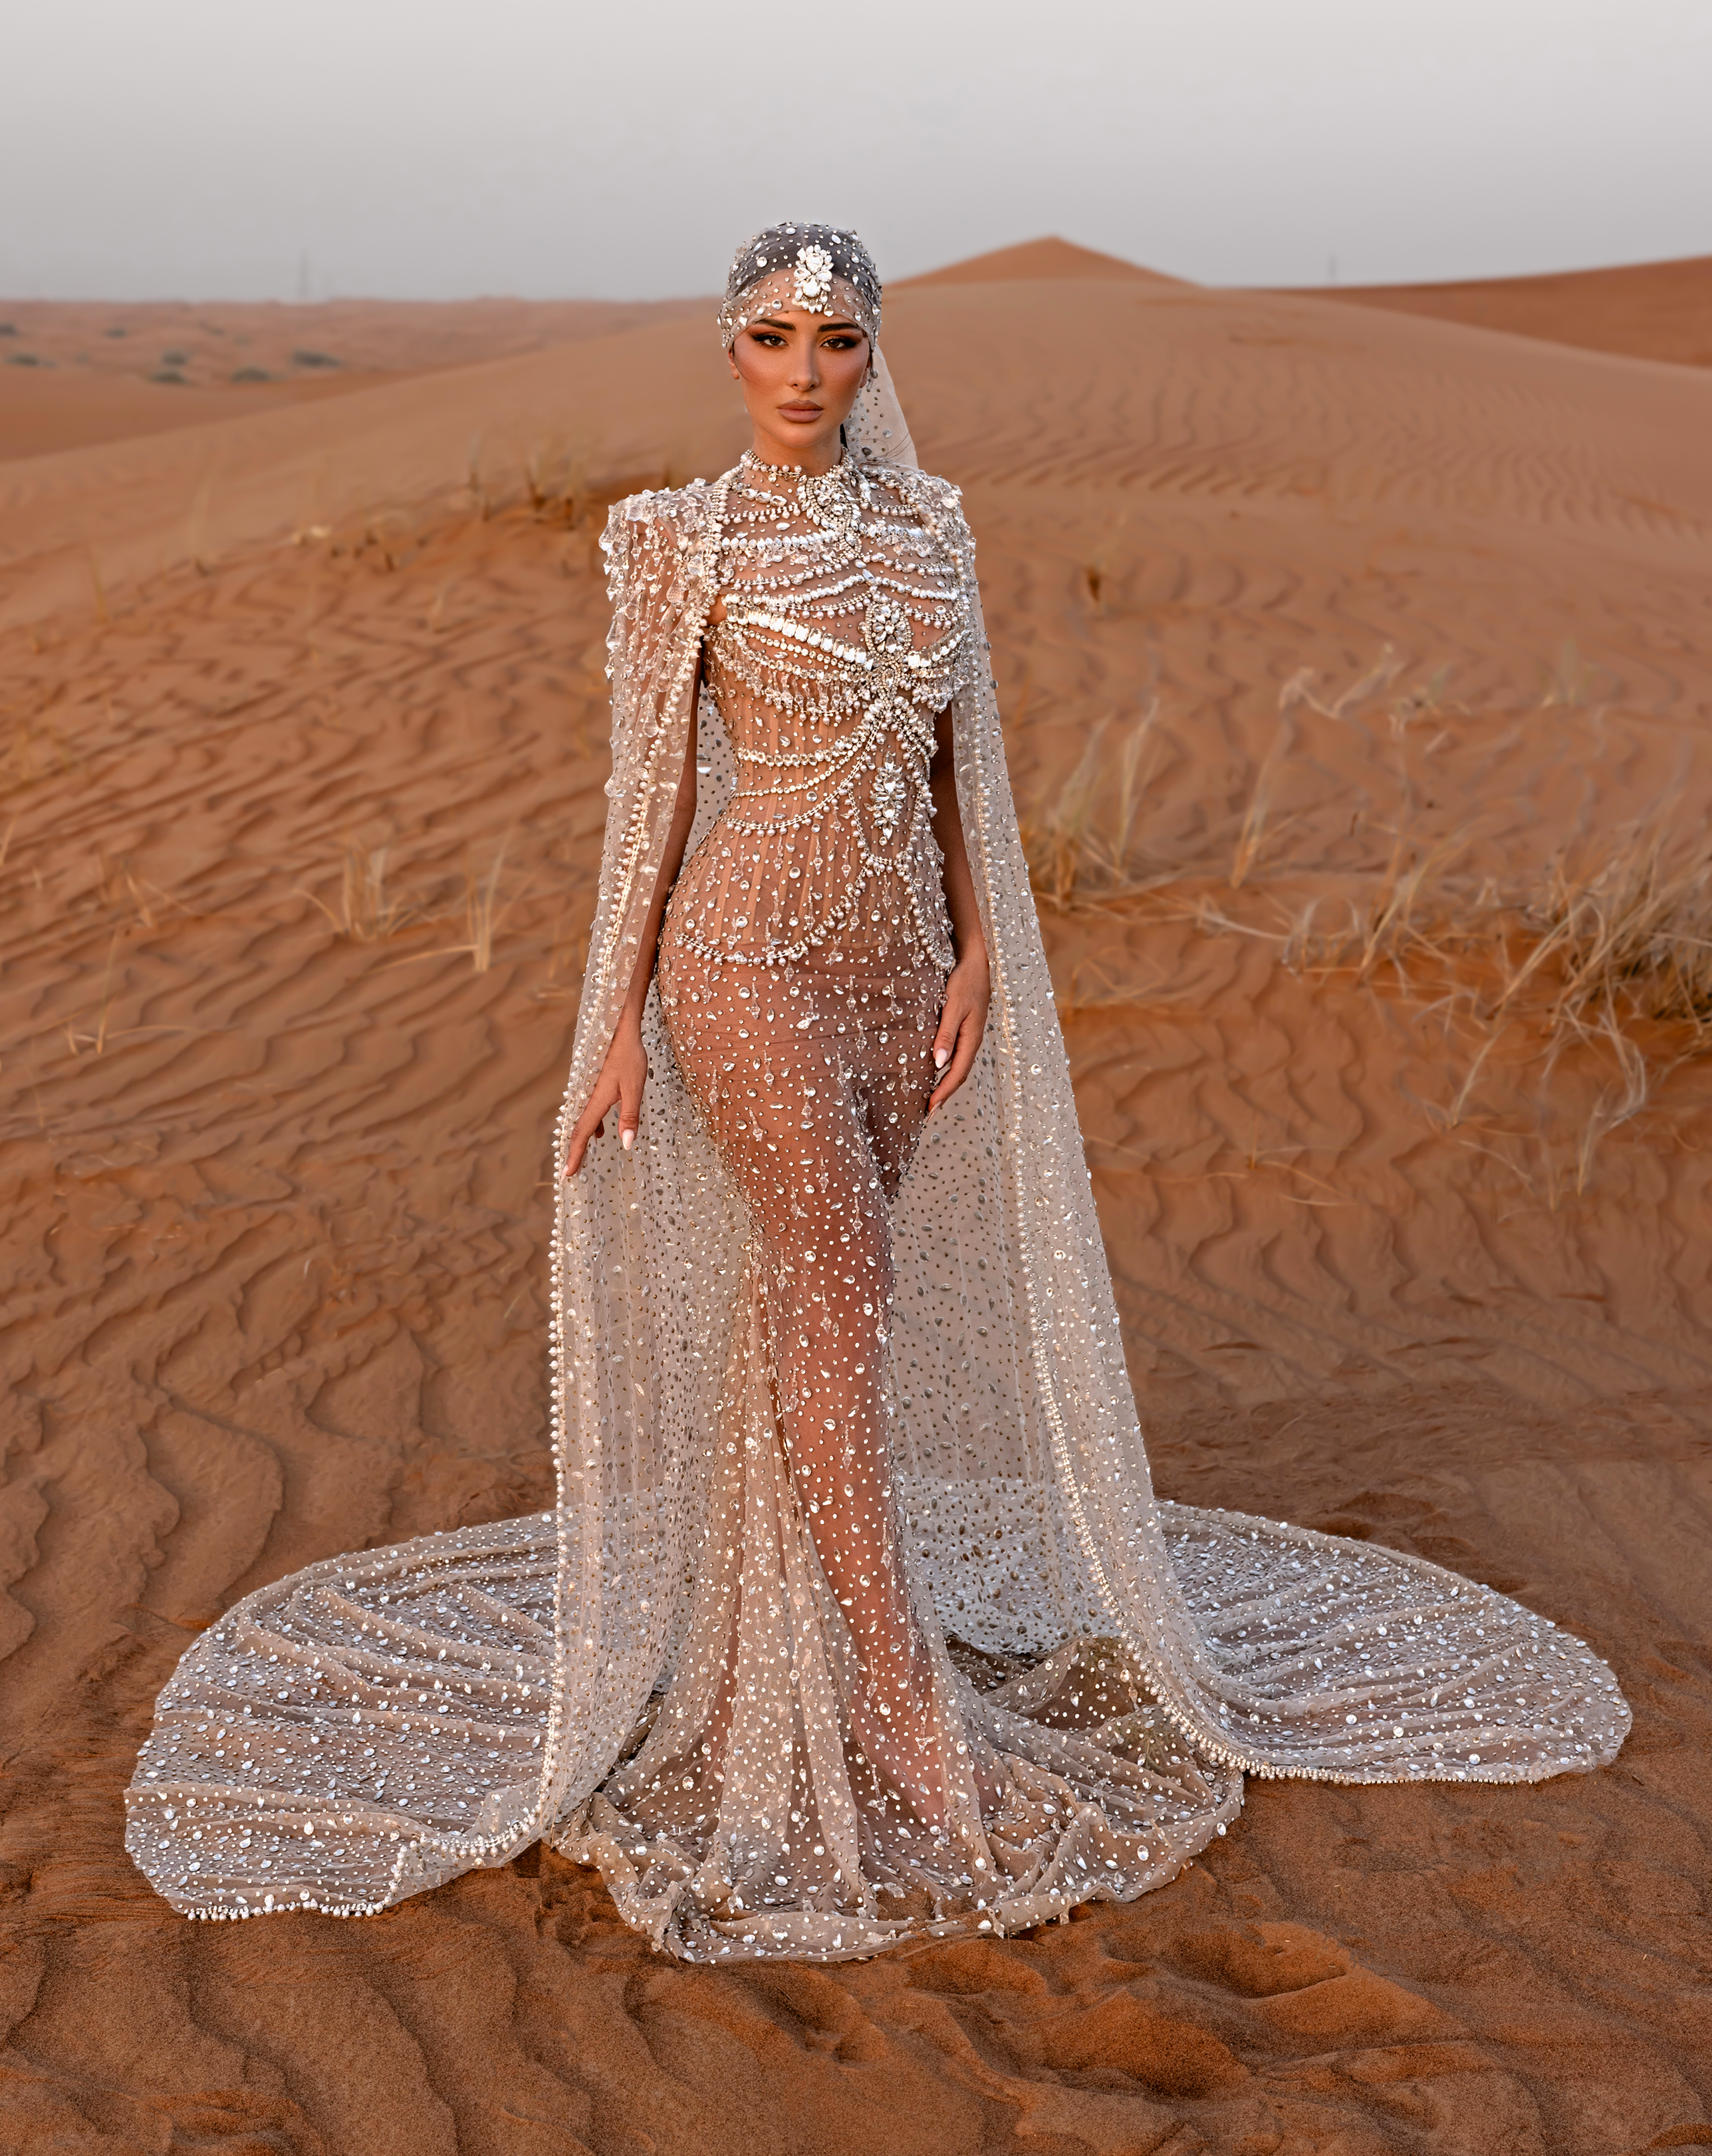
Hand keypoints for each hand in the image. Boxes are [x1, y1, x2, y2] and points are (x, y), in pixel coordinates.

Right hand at [563, 1021, 647, 1176]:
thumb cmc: (630, 1057)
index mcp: (598, 1101)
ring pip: (584, 1121)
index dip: (575, 1154)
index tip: (567, 1174)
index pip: (583, 1134)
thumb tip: (626, 1145)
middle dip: (574, 1152)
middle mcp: (591, 1098)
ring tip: (582, 1158)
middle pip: (578, 1130)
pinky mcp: (599, 1087)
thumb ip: (630, 1117)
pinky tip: (600, 1132)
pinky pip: (591, 1112)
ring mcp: (594, 1092)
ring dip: (582, 1140)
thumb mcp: (635, 1089)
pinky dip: (592, 1126)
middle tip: (569, 1173)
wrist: (621, 1030)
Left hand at [929, 945, 989, 1113]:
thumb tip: (938, 1064)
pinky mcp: (965, 1027)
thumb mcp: (953, 1006)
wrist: (975, 959)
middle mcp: (972, 1039)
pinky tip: (936, 1069)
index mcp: (971, 1038)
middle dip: (944, 1093)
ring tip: (931, 1096)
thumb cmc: (963, 980)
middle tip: (928, 1111)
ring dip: (945, 1082)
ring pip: (958, 1065)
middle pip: (959, 1074)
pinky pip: (957, 1053)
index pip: (957, 1074)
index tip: (930, 1109)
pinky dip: (946, 1067)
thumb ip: (945, 1034)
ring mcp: (970, 1034)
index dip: (944, 1093)